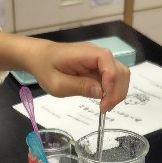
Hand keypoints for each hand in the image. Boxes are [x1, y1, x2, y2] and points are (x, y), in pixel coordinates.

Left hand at [0, 28, 129, 111]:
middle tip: (104, 109)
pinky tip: (103, 100)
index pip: (109, 64)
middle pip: (120, 70)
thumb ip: (79, 86)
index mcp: (86, 53)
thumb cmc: (45, 68)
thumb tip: (101, 92)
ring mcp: (100, 59)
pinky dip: (113, 90)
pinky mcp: (100, 66)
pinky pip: (113, 77)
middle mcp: (98, 53)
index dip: (111, 83)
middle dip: (117, 92)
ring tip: (105, 106)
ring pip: (121, 74)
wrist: (40, 57)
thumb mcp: (57, 83)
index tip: (104, 103)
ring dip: (117, 92)